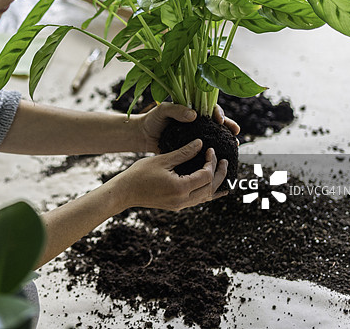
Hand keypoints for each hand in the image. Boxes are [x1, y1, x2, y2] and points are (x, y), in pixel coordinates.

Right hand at [113, 139, 228, 211]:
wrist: (125, 192)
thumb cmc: (140, 174)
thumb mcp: (163, 159)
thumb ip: (183, 152)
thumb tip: (200, 143)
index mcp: (180, 188)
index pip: (206, 175)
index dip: (211, 162)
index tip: (210, 149)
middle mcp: (183, 200)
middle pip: (211, 188)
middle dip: (220, 173)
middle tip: (224, 160)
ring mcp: (180, 205)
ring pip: (206, 197)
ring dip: (216, 184)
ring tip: (223, 171)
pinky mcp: (177, 205)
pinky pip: (198, 200)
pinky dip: (208, 192)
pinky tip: (213, 187)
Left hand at [135, 102, 239, 152]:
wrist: (143, 136)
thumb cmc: (153, 119)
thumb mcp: (163, 110)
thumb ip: (176, 110)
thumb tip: (193, 114)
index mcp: (194, 110)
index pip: (211, 109)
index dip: (218, 113)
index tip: (219, 120)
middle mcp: (198, 123)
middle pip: (218, 123)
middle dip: (229, 127)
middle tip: (236, 132)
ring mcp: (196, 137)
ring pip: (216, 137)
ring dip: (227, 141)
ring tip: (235, 145)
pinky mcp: (192, 149)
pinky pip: (206, 152)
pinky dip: (214, 155)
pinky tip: (220, 159)